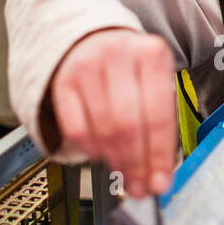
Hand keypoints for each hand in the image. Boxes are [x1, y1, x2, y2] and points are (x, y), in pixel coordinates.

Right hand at [50, 28, 176, 198]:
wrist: (91, 38)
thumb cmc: (130, 68)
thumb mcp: (154, 82)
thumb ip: (160, 125)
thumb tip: (158, 173)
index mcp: (152, 54)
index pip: (159, 115)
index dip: (159, 155)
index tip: (161, 182)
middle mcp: (119, 56)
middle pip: (129, 125)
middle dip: (136, 164)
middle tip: (140, 186)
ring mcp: (87, 67)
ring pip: (103, 129)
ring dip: (115, 160)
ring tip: (124, 173)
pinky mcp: (62, 82)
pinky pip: (76, 129)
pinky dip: (90, 150)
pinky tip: (101, 155)